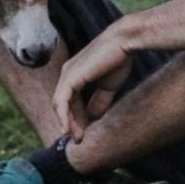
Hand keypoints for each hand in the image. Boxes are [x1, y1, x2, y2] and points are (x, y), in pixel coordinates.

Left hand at [52, 25, 133, 141]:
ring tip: (76, 138)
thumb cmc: (118, 60)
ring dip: (68, 123)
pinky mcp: (70, 76)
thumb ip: (99, 101)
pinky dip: (64, 116)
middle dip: (70, 124)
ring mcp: (67, 74)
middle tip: (78, 140)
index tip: (82, 135)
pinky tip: (69, 129)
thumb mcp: (107, 87)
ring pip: (60, 105)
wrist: (124, 42)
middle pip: (63, 105)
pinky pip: (63, 101)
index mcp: (75, 75)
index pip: (69, 102)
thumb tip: (93, 118)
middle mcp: (67, 74)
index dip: (75, 119)